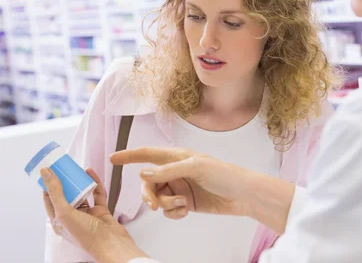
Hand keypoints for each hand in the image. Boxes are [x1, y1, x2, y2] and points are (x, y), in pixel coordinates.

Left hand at [42, 167, 147, 262]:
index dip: (48, 185)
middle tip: (64, 166)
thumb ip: (56, 192)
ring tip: (77, 169)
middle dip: (65, 181)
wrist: (111, 244)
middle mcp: (72, 217)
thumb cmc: (86, 235)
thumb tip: (46, 173)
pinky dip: (95, 183)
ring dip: (80, 181)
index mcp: (59, 221)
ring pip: (82, 193)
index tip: (49, 170)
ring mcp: (87, 213)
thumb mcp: (64, 213)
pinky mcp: (101, 210)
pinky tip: (92, 174)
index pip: (50, 199)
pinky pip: (97, 194)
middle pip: (66, 195)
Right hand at [111, 147, 248, 217]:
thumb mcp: (196, 168)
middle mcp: (176, 172)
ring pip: (157, 198)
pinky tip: (186, 211)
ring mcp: (180, 188)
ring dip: (165, 204)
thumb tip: (143, 174)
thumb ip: (168, 171)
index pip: (148, 154)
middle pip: (148, 183)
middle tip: (153, 205)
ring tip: (183, 204)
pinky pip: (168, 210)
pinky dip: (173, 212)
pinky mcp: (185, 203)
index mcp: (177, 157)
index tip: (112, 158)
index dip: (130, 155)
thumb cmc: (224, 174)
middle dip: (149, 194)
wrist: (243, 195)